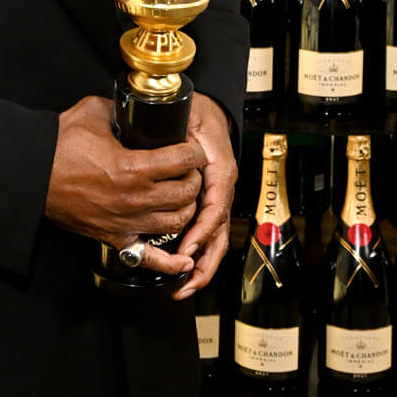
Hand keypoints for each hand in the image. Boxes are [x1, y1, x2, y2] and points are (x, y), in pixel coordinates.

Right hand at [44, 95, 205, 276]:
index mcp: (133, 167)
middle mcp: (135, 198)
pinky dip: (171, 262)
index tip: (192, 148)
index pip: (183, 161)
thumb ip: (121, 109)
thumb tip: (137, 109)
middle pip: (187, 193)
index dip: (193, 151)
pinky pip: (151, 257)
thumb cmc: (57, 146)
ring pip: (177, 221)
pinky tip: (183, 258)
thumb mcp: (93, 113)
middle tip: (189, 170)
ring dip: (186, 208)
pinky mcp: (115, 238)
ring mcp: (126, 222)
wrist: (32, 175)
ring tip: (181, 196)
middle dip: (193, 178)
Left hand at [167, 92, 237, 301]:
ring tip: (183, 288)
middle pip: (219, 233)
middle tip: (185, 282)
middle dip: (204, 261)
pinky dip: (197, 254)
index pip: (215, 207)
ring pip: (215, 239)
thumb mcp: (189, 117)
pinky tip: (183, 271)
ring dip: (202, 266)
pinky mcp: (206, 204)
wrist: (205, 109)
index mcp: (220, 171)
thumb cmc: (196, 112)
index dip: (201, 230)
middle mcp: (221, 189)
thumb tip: (175, 153)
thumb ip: (181, 135)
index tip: (185, 247)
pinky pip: (205, 233)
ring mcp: (216, 198)